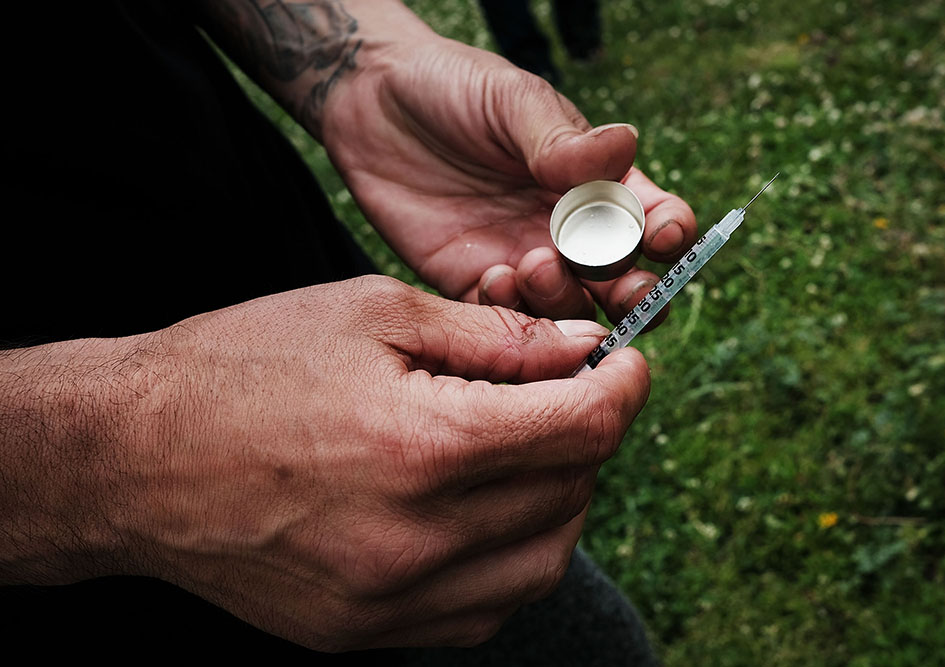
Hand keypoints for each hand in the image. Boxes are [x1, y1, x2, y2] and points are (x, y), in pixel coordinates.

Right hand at [106, 277, 648, 650]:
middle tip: (562, 393)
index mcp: (422, 447)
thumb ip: (493, 339)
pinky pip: (484, 609)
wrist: (133, 456)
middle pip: (572, 493)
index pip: (583, 427)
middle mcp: (416, 541)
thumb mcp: (372, 315)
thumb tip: (578, 351)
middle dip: (588, 434)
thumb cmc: (244, 367)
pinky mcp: (365, 633)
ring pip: (542, 562)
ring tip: (523, 450)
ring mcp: (391, 600)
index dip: (623, 386)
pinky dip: (510, 556)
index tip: (625, 361)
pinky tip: (481, 509)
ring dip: (559, 500)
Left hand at [322, 37, 695, 324]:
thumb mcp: (511, 100)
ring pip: (570, 312)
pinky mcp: (473, 283)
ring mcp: (524, 261)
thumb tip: (625, 147)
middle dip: (633, 296)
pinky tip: (490, 276)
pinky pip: (505, 322)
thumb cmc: (453, 87)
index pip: (653, 219)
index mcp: (595, 182)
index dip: (669, 235)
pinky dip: (509, 313)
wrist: (373, 103)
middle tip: (612, 285)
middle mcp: (568, 230)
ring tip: (534, 263)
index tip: (660, 237)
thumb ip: (561, 139)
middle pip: (625, 284)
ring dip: (564, 301)